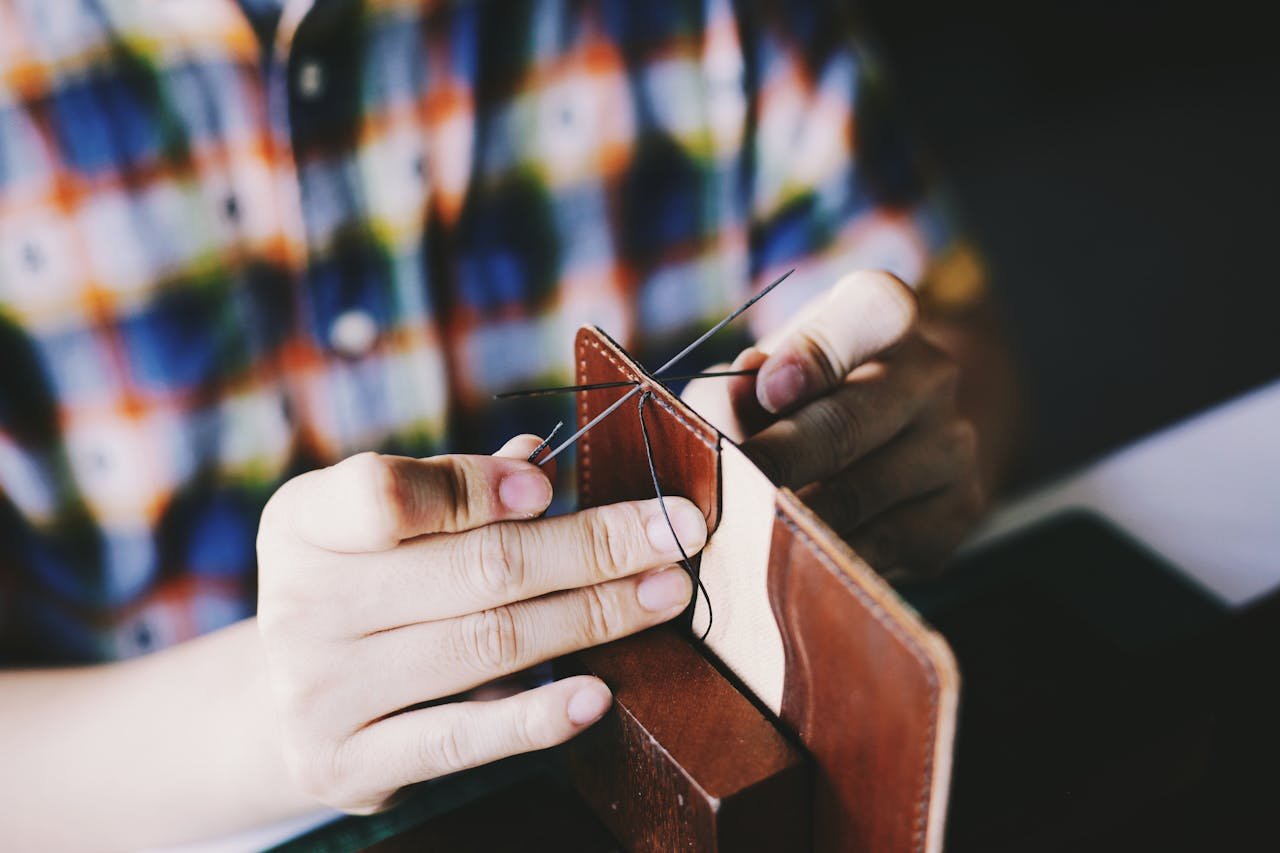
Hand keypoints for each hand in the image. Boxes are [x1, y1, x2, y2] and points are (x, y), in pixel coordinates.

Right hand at [255, 437, 704, 812]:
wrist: (293, 706)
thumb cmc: (363, 591)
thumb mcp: (386, 527)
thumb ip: (457, 488)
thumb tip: (541, 460)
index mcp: (306, 522)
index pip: (386, 493)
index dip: (476, 488)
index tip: (553, 487)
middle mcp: (301, 605)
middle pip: (473, 568)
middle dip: (589, 547)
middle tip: (675, 533)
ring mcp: (320, 692)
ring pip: (486, 644)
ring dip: (594, 616)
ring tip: (665, 594)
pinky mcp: (350, 764)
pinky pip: (460, 739)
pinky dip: (538, 717)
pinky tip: (599, 693)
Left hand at [684, 270, 983, 578]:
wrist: (886, 440)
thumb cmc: (798, 396)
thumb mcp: (759, 373)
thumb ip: (733, 389)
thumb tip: (728, 411)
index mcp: (882, 315)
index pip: (872, 311)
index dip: (816, 352)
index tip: (768, 389)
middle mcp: (931, 373)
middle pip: (849, 420)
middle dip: (780, 460)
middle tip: (733, 487)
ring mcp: (952, 444)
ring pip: (861, 492)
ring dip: (796, 517)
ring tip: (748, 529)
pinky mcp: (957, 510)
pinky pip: (883, 546)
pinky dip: (829, 557)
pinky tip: (794, 558)